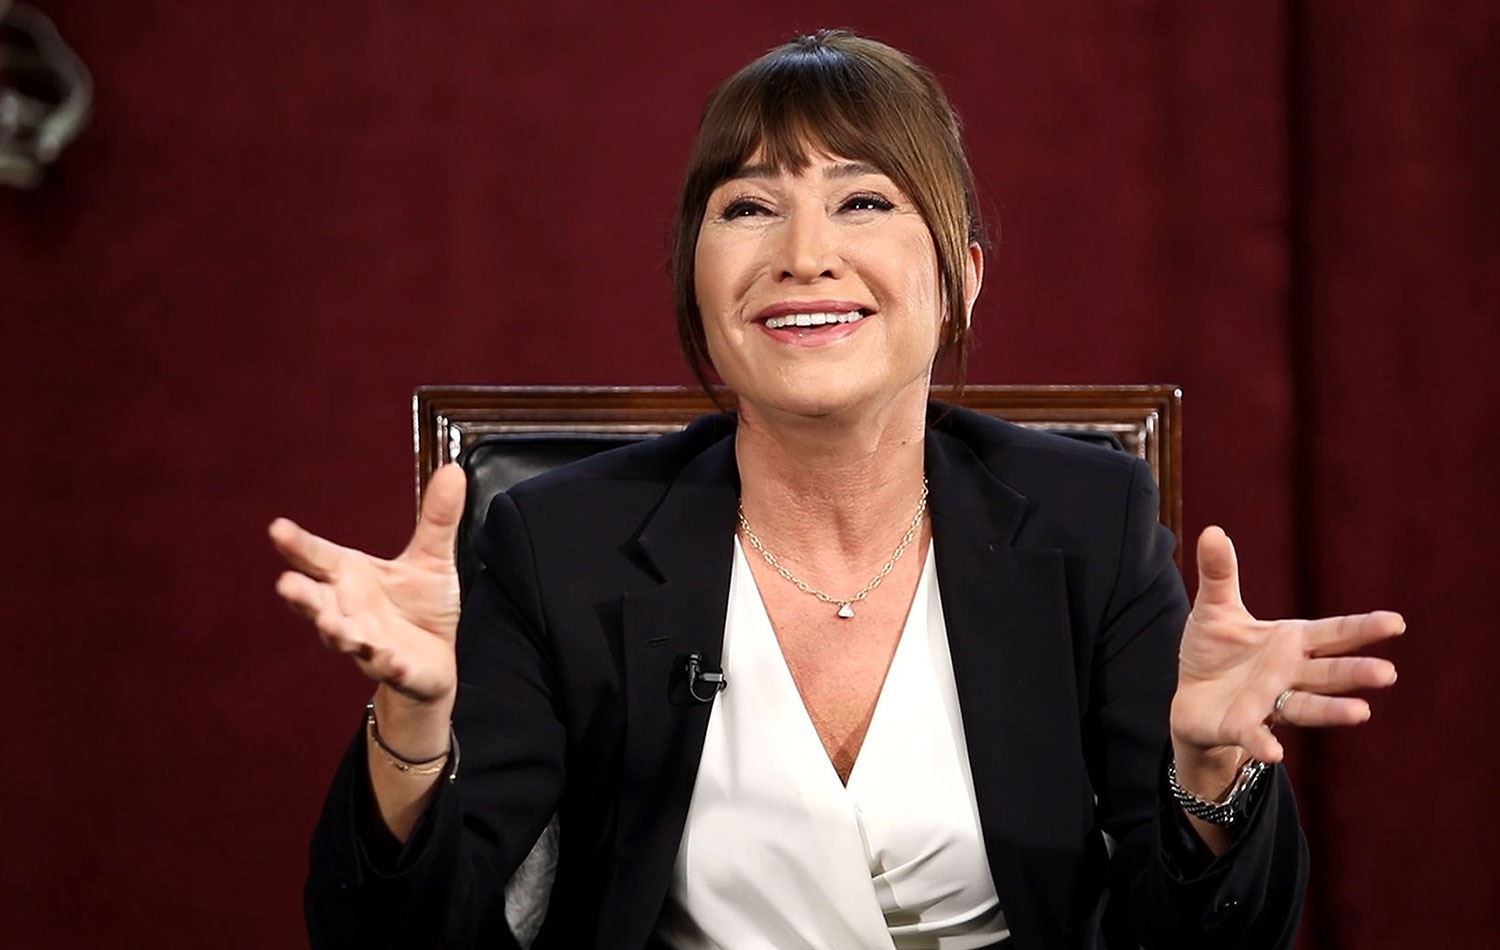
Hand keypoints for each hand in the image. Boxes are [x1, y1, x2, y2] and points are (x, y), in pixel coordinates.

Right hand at [269, 464, 466, 706]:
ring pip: (345, 638)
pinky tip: (389, 658)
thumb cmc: (421, 607)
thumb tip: (453, 470)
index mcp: (352, 578)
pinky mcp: (396, 669)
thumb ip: (438, 518)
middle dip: (302, 596)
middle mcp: (350, 611)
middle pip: (317, 602)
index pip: (319, 558)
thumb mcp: (432, 559)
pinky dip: (387, 663)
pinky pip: (388, 667)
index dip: (297, 545)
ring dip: (336, 631)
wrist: (436, 662)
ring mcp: (369, 643)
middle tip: (286, 584)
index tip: (277, 528)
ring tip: (330, 623)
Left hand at [1171, 526, 1403, 766]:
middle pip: (1328, 672)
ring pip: (1306, 706)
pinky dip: (1264, 743)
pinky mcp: (1241, 726)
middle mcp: (1288, 674)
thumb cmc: (1215, 652)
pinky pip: (1255, 735)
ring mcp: (1268, 703)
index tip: (1396, 622)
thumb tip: (1212, 530)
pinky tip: (1274, 754)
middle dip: (1355, 673)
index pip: (1331, 634)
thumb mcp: (1215, 609)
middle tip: (1387, 674)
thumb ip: (1219, 574)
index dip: (1361, 628)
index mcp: (1289, 642)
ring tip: (1362, 712)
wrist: (1192, 699)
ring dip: (1332, 710)